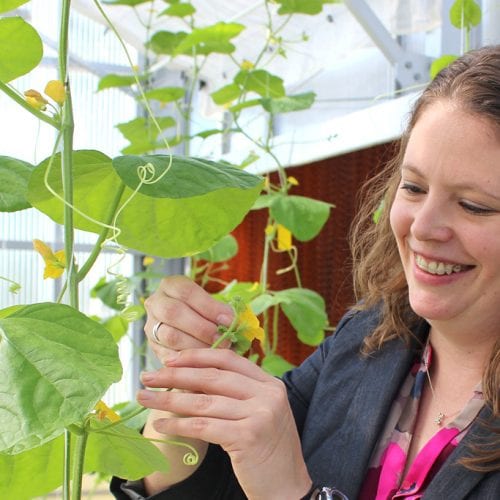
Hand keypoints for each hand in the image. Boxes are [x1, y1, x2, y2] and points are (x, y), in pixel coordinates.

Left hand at [137, 348, 311, 499]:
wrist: (286, 489)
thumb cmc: (265, 450)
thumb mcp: (258, 412)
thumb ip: (236, 392)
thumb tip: (191, 374)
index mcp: (269, 383)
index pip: (228, 359)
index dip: (196, 357)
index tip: (169, 360)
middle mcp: (268, 394)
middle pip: (212, 377)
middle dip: (175, 375)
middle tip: (147, 377)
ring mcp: (260, 414)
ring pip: (204, 401)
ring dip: (169, 399)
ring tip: (145, 398)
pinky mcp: (249, 436)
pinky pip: (203, 426)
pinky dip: (178, 424)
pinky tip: (161, 425)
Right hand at [144, 276, 233, 362]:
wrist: (189, 326)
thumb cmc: (205, 312)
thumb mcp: (211, 304)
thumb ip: (221, 311)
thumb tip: (236, 322)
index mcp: (171, 285)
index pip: (187, 292)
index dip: (209, 306)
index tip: (229, 320)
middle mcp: (155, 303)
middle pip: (173, 313)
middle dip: (201, 327)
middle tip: (224, 339)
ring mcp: (151, 326)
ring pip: (170, 336)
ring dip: (196, 345)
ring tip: (217, 351)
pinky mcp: (153, 348)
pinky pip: (167, 356)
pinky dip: (187, 360)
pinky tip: (204, 362)